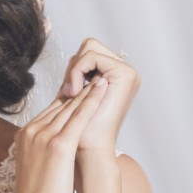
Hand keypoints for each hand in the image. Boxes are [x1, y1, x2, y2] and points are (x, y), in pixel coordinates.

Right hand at [7, 77, 109, 192]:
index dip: (68, 98)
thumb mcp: (36, 168)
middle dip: (78, 90)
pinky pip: (78, 117)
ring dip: (87, 89)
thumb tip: (61, 149)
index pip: (50, 110)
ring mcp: (43, 136)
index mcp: (25, 135)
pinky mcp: (59, 145)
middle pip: (59, 103)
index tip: (83, 89)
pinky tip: (102, 89)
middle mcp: (32, 130)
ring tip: (101, 75)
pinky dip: (91, 100)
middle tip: (95, 75)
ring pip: (69, 106)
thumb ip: (44, 151)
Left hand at [58, 37, 139, 156]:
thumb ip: (78, 78)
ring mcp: (128, 72)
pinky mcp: (125, 74)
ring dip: (73, 70)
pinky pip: (91, 56)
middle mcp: (125, 72)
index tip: (64, 93)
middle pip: (89, 45)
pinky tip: (74, 92)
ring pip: (89, 48)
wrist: (90, 147)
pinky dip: (77, 71)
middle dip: (73, 66)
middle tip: (68, 92)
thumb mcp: (76, 97)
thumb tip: (72, 60)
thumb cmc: (80, 127)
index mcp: (116, 76)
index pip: (87, 52)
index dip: (72, 69)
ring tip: (70, 94)